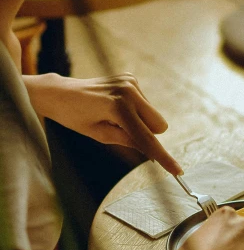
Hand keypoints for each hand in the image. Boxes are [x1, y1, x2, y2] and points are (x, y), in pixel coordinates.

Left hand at [23, 72, 181, 175]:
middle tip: (119, 130)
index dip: (162, 156)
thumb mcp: (99, 135)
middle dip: (146, 132)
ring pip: (152, 115)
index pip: (146, 137)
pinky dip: (134, 110)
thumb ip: (127, 141)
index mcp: (118, 107)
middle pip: (158, 125)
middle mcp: (128, 90)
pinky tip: (115, 107)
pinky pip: (145, 104)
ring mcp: (131, 82)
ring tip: (113, 117)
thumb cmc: (74, 117)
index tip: (177, 171)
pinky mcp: (131, 78)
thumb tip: (150, 151)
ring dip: (138, 120)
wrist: (60, 93)